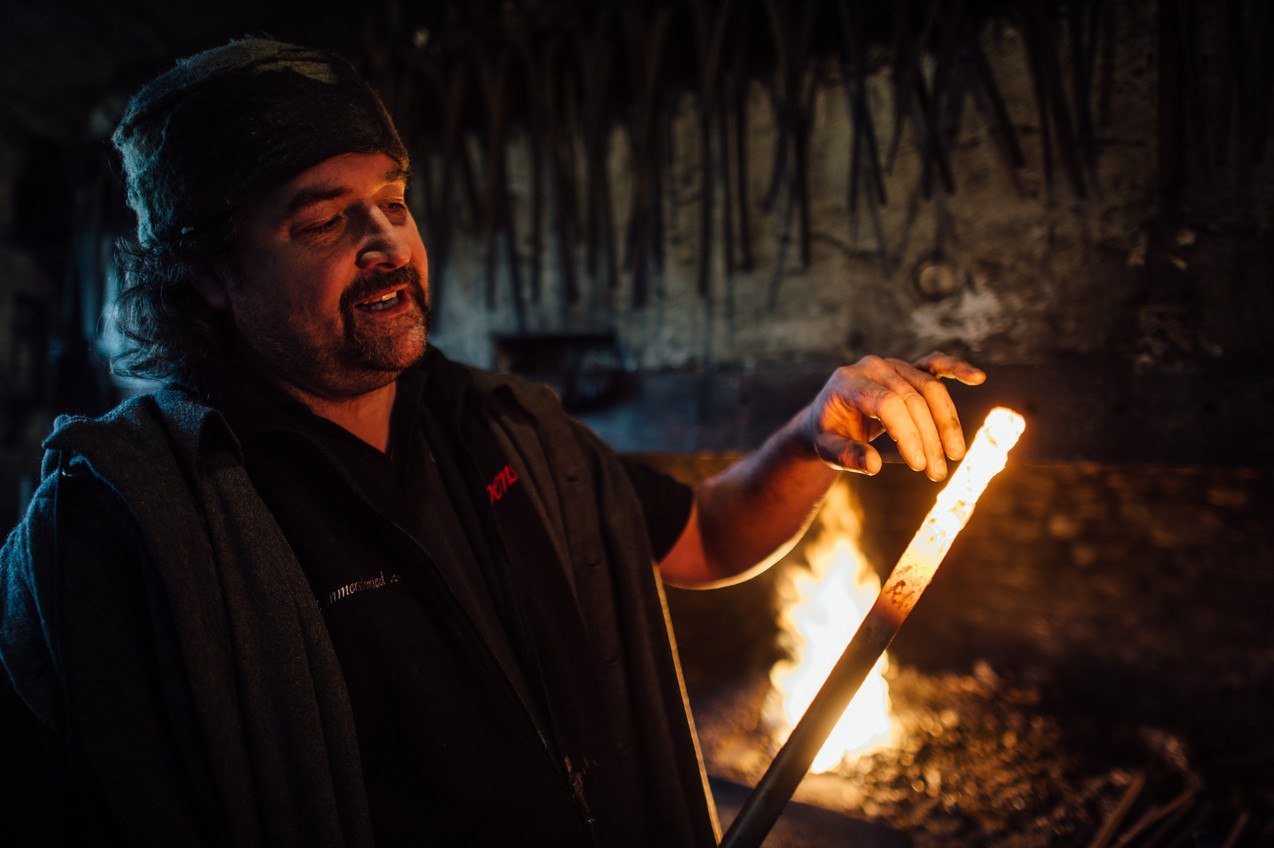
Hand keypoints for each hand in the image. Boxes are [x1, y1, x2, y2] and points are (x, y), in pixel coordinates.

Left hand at [803, 352, 984, 479]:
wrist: (827, 417)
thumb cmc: (828, 434)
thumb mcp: (827, 450)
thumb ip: (847, 456)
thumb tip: (874, 465)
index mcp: (848, 382)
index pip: (888, 403)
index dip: (908, 434)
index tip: (918, 465)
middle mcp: (872, 367)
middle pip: (912, 399)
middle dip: (929, 437)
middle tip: (937, 473)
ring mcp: (891, 365)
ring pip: (930, 388)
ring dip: (946, 423)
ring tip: (955, 454)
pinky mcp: (906, 369)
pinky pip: (934, 365)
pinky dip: (956, 370)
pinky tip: (977, 377)